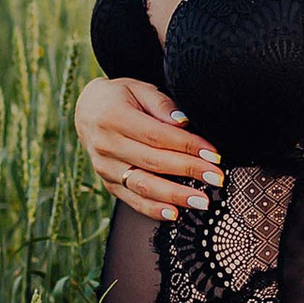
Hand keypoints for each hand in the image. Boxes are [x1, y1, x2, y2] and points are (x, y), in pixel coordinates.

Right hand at [75, 74, 223, 221]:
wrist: (87, 111)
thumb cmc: (120, 97)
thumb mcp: (139, 88)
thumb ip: (161, 104)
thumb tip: (184, 123)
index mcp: (114, 117)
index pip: (157, 135)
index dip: (187, 146)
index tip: (213, 154)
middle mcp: (106, 144)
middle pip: (153, 162)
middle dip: (189, 171)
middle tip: (217, 178)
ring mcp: (105, 167)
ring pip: (142, 185)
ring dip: (174, 196)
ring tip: (201, 201)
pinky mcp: (108, 183)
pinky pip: (132, 200)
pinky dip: (153, 209)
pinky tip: (175, 214)